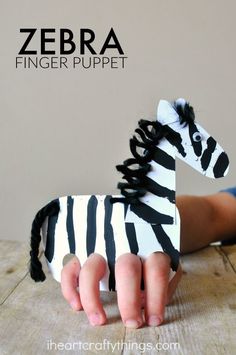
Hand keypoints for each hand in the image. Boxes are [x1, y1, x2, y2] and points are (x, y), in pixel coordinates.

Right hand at [61, 252, 181, 327]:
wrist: (129, 220)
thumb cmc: (148, 249)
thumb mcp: (163, 259)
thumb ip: (162, 279)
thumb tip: (149, 304)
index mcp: (148, 246)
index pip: (156, 270)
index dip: (156, 297)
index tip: (154, 320)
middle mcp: (123, 245)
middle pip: (126, 270)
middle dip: (129, 301)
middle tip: (132, 323)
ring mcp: (99, 247)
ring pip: (92, 270)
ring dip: (93, 299)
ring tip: (99, 320)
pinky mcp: (80, 251)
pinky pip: (69, 269)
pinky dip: (70, 288)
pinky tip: (77, 306)